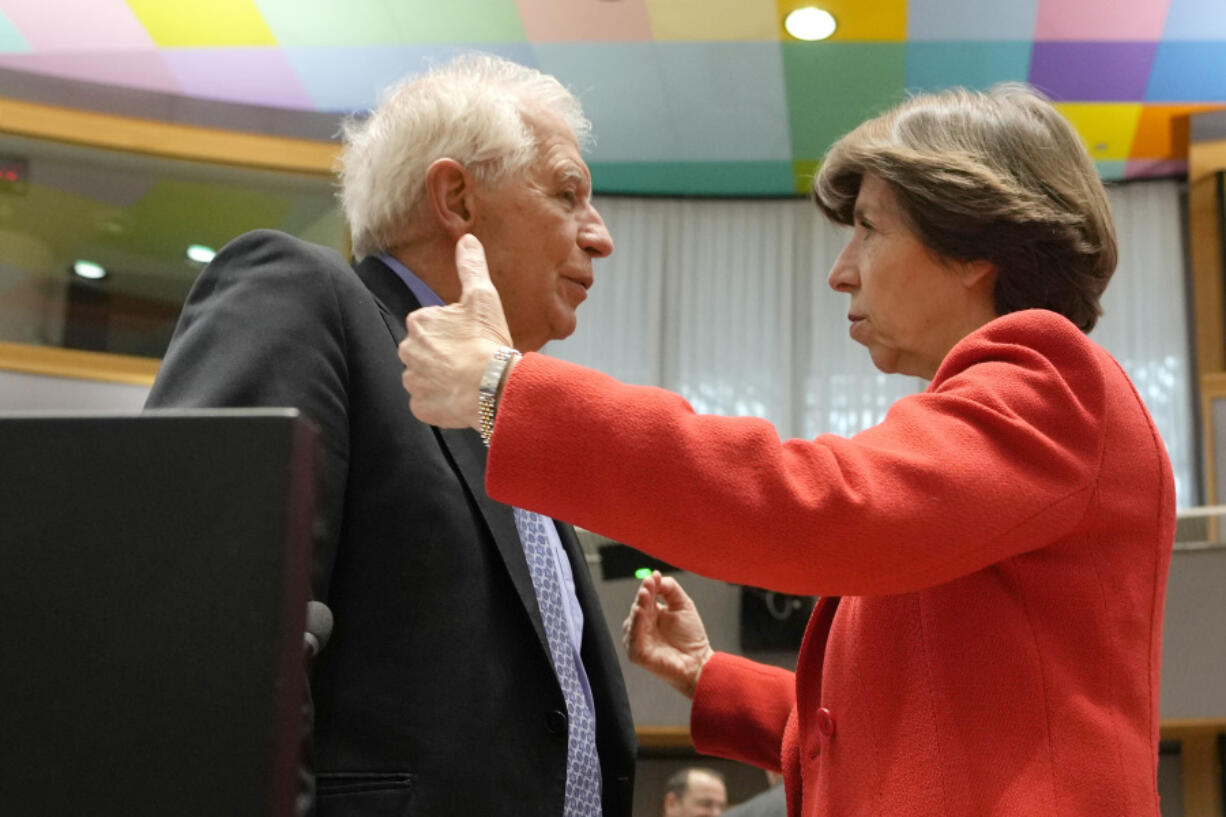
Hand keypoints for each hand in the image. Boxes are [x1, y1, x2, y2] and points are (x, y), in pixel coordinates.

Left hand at [399, 234, 512, 428]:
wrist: (493, 386)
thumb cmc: (487, 341)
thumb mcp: (482, 298)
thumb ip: (471, 267)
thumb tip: (467, 239)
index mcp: (419, 322)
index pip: (432, 324)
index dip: (454, 331)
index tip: (471, 337)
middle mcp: (407, 350)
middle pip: (426, 350)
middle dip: (444, 354)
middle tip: (471, 358)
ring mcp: (413, 381)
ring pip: (425, 376)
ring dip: (442, 378)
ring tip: (468, 379)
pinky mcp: (420, 407)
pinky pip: (427, 402)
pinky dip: (442, 401)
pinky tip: (461, 396)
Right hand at [623, 571, 713, 698]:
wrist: (700, 662)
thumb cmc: (691, 637)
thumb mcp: (683, 605)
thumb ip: (670, 589)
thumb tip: (655, 576)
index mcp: (651, 615)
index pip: (646, 597)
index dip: (648, 586)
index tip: (654, 576)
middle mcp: (642, 627)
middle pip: (638, 606)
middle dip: (643, 594)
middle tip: (649, 583)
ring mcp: (638, 640)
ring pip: (633, 620)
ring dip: (638, 606)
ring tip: (644, 594)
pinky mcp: (637, 654)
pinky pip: (633, 638)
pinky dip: (635, 624)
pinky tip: (639, 612)